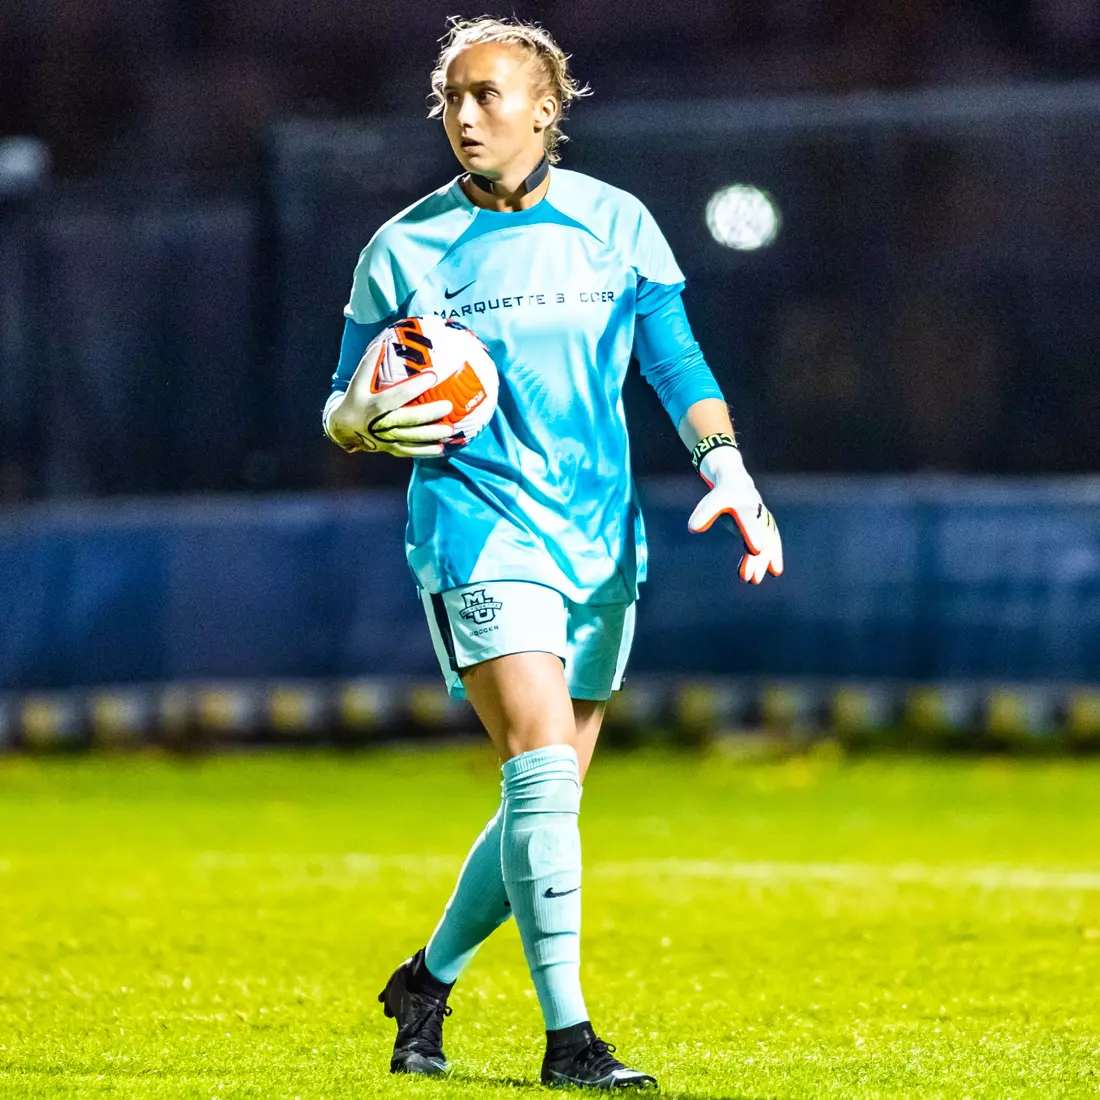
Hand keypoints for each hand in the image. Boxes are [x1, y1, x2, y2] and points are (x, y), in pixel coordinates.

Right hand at [325, 365, 453, 457]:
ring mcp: (389, 438)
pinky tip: (442, 448)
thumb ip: (369, 363)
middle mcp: (384, 423)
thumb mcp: (357, 382)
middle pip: (410, 419)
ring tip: (451, 430)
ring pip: (413, 438)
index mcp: (376, 405)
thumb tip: (382, 343)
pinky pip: (412, 451)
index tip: (433, 376)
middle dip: (430, 413)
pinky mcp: (393, 449)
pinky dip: (426, 451)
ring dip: (432, 435)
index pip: (399, 394)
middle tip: (448, 406)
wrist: (344, 429)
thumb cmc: (355, 400)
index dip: (416, 385)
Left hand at [687, 445, 782, 583]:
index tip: (757, 550)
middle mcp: (757, 513)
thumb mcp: (711, 502)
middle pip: (761, 536)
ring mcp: (763, 521)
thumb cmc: (721, 494)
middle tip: (749, 579)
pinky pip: (772, 542)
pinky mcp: (764, 528)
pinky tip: (773, 571)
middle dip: (757, 558)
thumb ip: (703, 514)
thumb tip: (693, 529)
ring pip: (769, 541)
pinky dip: (772, 556)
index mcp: (743, 505)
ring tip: (755, 580)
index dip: (753, 534)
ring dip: (765, 561)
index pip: (749, 521)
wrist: (736, 482)